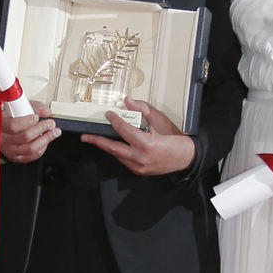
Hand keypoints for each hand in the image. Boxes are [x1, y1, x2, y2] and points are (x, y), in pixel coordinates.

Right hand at [0, 101, 59, 163]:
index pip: (13, 125)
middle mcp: (4, 139)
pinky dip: (42, 148)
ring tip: (54, 132)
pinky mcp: (16, 157)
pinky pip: (32, 156)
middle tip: (51, 123)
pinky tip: (46, 141)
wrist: (2, 131)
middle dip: (41, 128)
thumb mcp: (19, 108)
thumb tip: (46, 111)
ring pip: (30, 148)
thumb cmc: (10, 118)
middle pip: (25, 137)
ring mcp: (10, 150)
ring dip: (46, 139)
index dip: (28, 121)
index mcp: (1, 125)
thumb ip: (34, 107)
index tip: (36, 116)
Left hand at [80, 99, 194, 176]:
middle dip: (97, 141)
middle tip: (86, 137)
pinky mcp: (140, 171)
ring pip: (117, 156)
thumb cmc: (175, 139)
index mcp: (146, 144)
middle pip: (112, 148)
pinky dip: (119, 152)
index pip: (123, 130)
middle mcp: (140, 158)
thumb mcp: (160, 120)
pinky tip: (116, 146)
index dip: (114, 121)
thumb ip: (143, 109)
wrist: (186, 157)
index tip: (109, 115)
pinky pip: (124, 160)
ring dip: (108, 147)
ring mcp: (139, 167)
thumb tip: (128, 101)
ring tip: (98, 139)